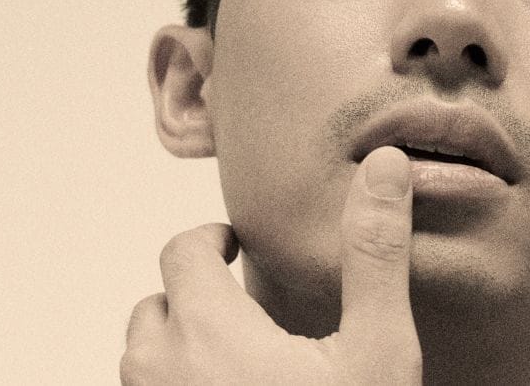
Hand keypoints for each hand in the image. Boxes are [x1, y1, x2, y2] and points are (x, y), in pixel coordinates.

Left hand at [121, 146, 420, 383]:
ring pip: (144, 360)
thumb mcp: (377, 350)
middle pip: (155, 306)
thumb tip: (385, 166)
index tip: (236, 245)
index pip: (180, 253)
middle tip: (239, 303)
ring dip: (178, 344)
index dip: (210, 241)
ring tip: (230, 351)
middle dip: (193, 293)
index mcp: (207, 333)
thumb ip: (374, 257)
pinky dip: (178, 383)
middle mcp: (163, 375)